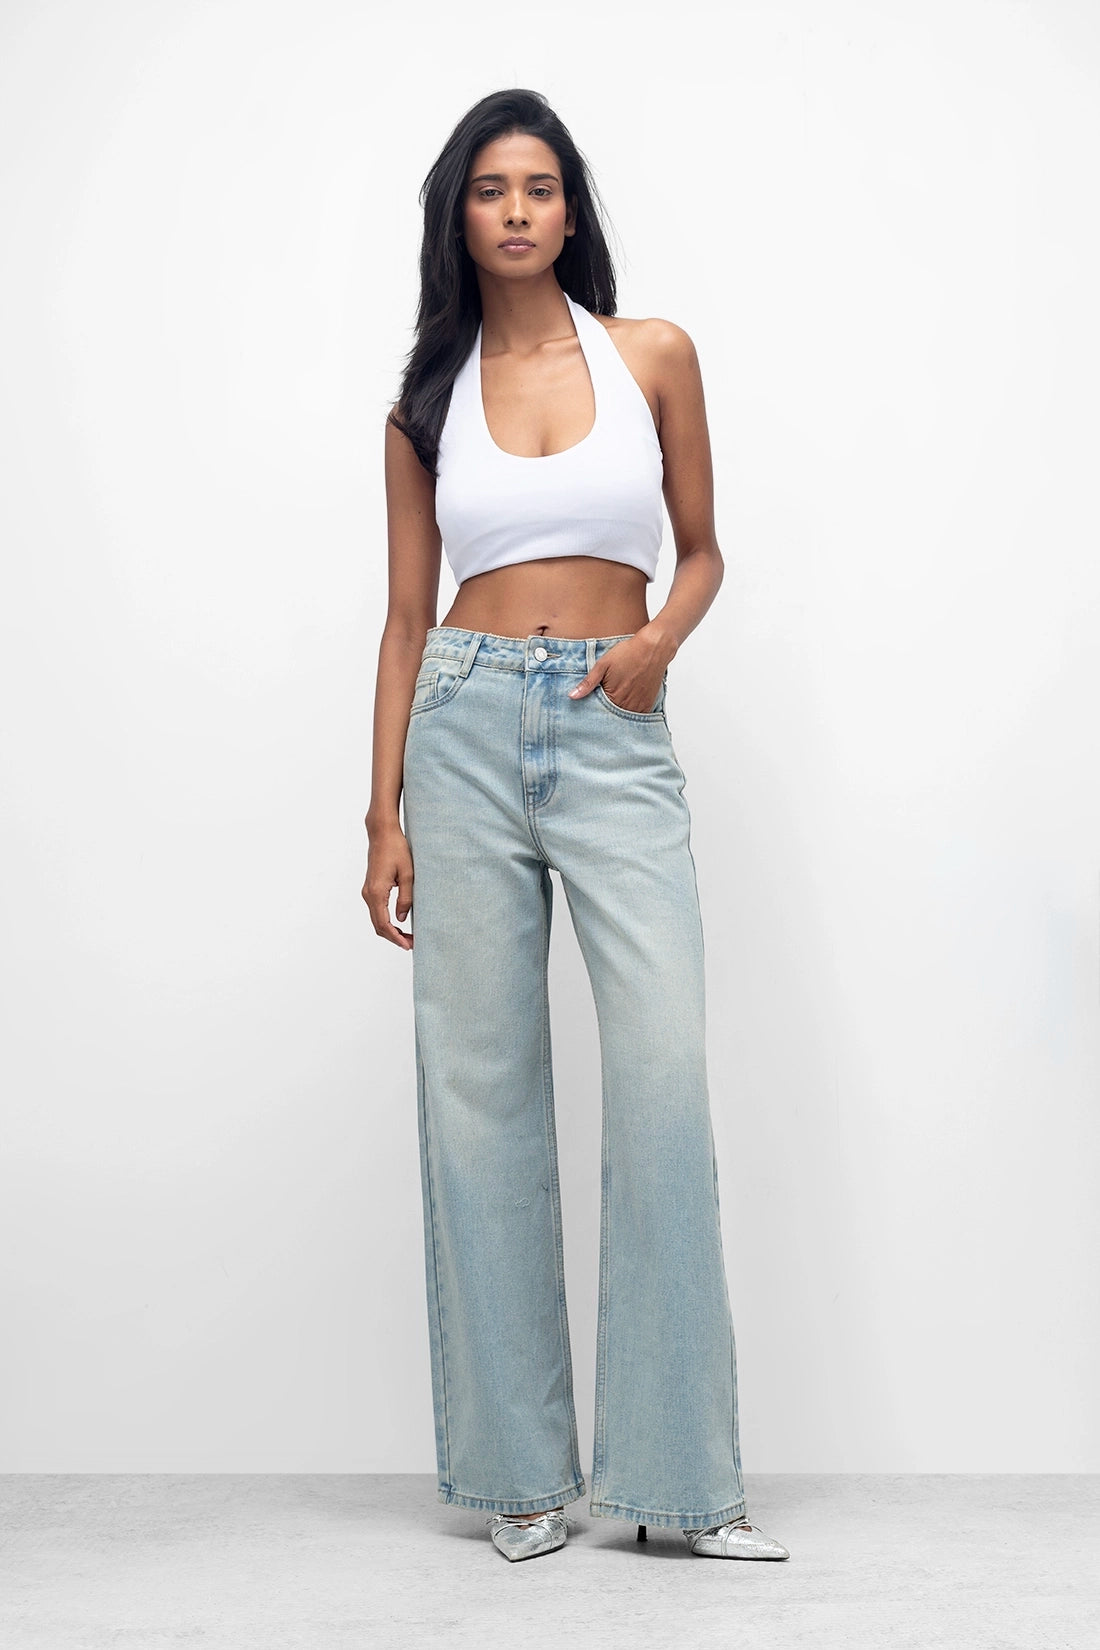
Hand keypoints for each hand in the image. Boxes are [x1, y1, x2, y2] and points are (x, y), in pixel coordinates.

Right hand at [363, 821, 413, 949]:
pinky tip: (398, 923)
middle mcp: (368, 894)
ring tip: (407, 936)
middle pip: (378, 926)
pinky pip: (376, 910)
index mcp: (377, 893)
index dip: (396, 938)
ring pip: (376, 919)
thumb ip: (405, 899)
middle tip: (411, 943)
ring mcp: (367, 891)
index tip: (408, 945)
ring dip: (390, 930)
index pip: (384, 924)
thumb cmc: (396, 849)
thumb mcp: (408, 874)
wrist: (382, 833)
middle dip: (394, 937)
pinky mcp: (370, 888)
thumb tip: (401, 919)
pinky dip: (386, 921)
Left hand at [567, 632, 667, 714]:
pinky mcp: (648, 704)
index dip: (592, 711)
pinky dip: (630, 713)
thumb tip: (572, 696)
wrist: (653, 648)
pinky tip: (626, 705)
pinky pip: (637, 716)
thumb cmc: (628, 653)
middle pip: (611, 718)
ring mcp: (639, 706)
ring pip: (623, 719)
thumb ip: (588, 683)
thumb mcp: (603, 665)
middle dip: (604, 715)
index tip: (588, 709)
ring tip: (615, 703)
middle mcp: (626, 705)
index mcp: (613, 697)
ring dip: (617, 715)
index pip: (598, 713)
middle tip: (603, 706)